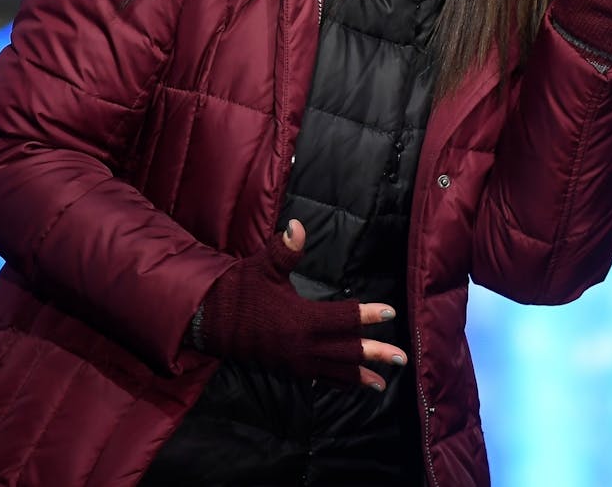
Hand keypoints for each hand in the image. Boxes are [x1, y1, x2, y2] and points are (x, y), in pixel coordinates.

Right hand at [197, 219, 408, 390]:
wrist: (210, 321)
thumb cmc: (239, 291)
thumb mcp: (263, 268)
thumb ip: (285, 250)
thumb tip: (298, 227)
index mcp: (301, 321)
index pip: (343, 318)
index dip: (368, 315)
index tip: (389, 312)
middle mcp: (302, 346)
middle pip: (347, 352)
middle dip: (376, 355)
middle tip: (402, 358)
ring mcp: (295, 361)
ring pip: (334, 371)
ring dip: (359, 376)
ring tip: (380, 383)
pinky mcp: (287, 369)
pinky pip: (318, 378)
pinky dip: (336, 382)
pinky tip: (349, 384)